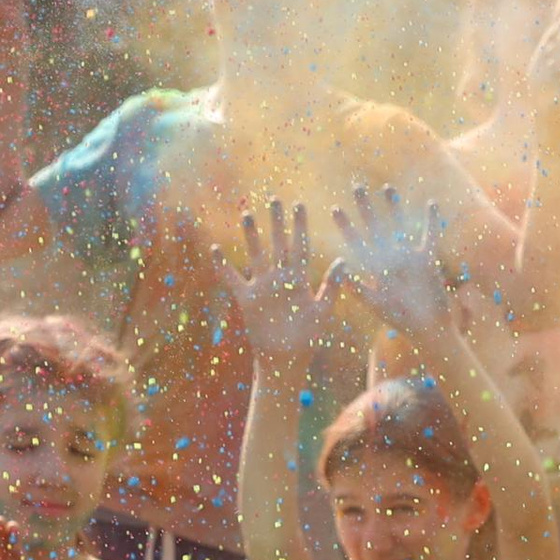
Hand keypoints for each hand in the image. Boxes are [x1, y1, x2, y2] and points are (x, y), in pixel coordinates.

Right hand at [220, 199, 332, 375]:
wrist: (286, 361)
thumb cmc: (307, 339)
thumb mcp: (322, 311)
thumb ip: (331, 286)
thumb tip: (344, 261)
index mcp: (299, 279)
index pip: (300, 246)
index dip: (299, 226)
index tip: (299, 205)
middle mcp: (280, 278)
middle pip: (277, 244)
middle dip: (276, 222)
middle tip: (274, 198)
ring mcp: (262, 287)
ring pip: (256, 255)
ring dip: (251, 236)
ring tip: (247, 214)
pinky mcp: (247, 299)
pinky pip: (232, 279)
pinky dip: (223, 266)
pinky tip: (215, 250)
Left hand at [326, 185, 455, 342]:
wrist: (427, 328)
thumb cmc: (400, 320)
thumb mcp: (376, 304)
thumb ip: (358, 287)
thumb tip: (340, 268)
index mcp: (373, 269)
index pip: (356, 243)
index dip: (346, 226)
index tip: (335, 209)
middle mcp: (388, 259)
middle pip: (375, 228)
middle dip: (366, 208)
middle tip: (356, 187)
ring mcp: (407, 258)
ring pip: (398, 226)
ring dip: (393, 208)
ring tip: (386, 187)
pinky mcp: (426, 260)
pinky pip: (428, 236)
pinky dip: (430, 221)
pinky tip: (430, 203)